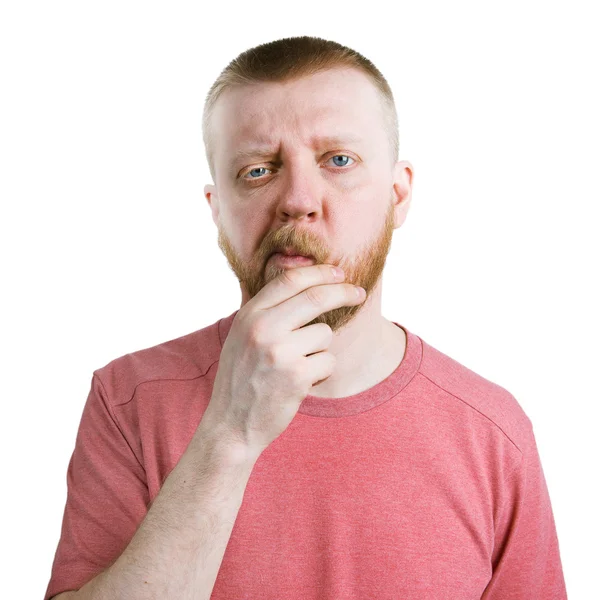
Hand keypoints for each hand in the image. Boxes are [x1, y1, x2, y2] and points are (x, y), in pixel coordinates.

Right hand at [202, 264, 365, 456]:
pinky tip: (300, 383)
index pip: (290, 280)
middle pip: (315, 297)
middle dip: (343, 292)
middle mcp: (263, 329)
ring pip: (325, 334)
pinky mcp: (297, 376)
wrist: (231, 424)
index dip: (319, 273)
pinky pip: (328, 361)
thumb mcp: (242, 336)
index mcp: (249, 315)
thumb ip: (268, 311)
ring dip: (321, 349)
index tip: (339, 273)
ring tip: (298, 366)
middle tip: (358, 293)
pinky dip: (321, 372)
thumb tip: (308, 284)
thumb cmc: (242, 378)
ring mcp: (280, 352)